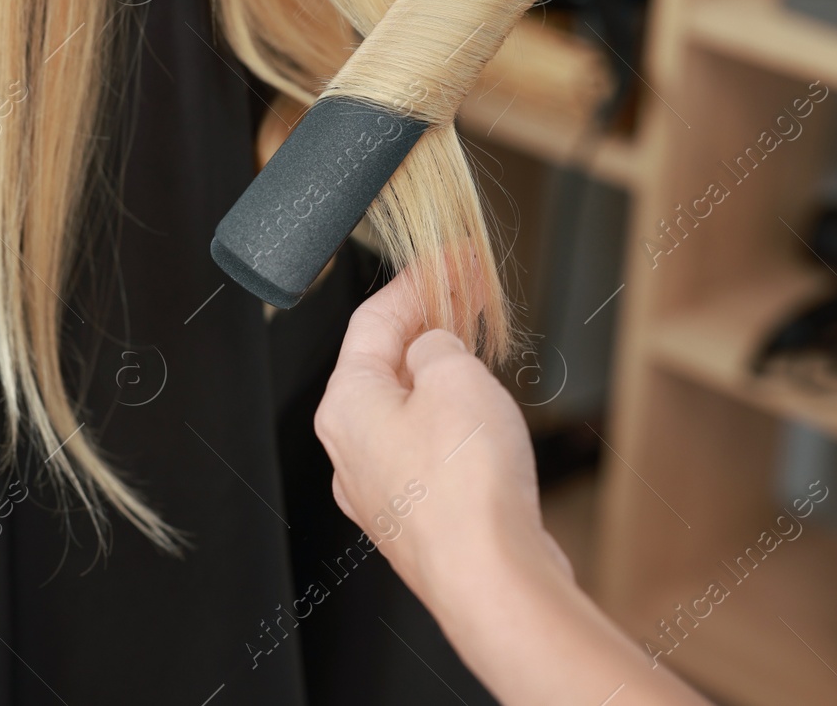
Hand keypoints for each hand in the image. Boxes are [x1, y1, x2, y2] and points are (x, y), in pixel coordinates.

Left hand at [317, 268, 715, 705]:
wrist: (491, 578)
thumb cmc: (466, 486)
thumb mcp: (455, 377)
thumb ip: (436, 346)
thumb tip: (432, 348)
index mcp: (345, 403)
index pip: (372, 319)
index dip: (416, 281)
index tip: (449, 258)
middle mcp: (350, 448)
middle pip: (384, 364)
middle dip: (428, 324)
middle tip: (469, 292)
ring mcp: (381, 489)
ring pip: (407, 410)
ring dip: (442, 373)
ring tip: (480, 348)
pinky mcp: (418, 518)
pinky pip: (428, 450)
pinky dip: (452, 420)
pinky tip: (483, 416)